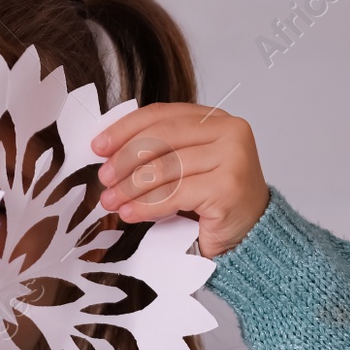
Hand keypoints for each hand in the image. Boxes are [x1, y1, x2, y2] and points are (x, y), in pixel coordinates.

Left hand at [92, 103, 269, 257]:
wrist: (250, 235)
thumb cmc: (213, 202)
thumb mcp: (182, 167)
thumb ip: (157, 152)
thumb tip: (108, 152)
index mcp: (214, 119)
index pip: (162, 114)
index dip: (125, 129)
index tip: (99, 146)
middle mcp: (228, 132)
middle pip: (162, 137)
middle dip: (125, 159)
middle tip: (104, 178)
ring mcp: (233, 158)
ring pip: (166, 167)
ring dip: (131, 187)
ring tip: (112, 200)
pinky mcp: (229, 187)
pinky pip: (175, 193)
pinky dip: (147, 205)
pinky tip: (131, 213)